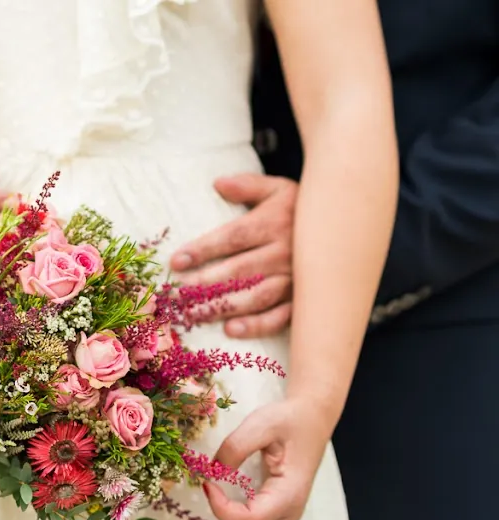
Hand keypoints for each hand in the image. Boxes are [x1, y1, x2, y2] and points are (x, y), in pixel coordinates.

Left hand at [170, 174, 297, 338]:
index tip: (176, 261)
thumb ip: (248, 186)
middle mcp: (285, 253)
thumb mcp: (279, 189)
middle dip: (204, 284)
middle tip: (175, 295)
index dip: (203, 250)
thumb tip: (217, 183)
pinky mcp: (304, 300)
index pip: (233, 238)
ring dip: (223, 307)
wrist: (350, 225)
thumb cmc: (303, 208)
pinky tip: (232, 330)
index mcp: (274, 224)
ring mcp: (296, 279)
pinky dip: (258, 325)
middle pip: (239, 270)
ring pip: (255, 296)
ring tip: (192, 315)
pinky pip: (282, 316)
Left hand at [180, 398, 332, 519]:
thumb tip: (211, 472)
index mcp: (288, 493)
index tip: (205, 483)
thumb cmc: (288, 420)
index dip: (221, 507)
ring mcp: (285, 517)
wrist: (312, 419)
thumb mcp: (261, 423)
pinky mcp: (278, 514)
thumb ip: (235, 447)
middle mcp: (290, 513)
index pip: (250, 518)